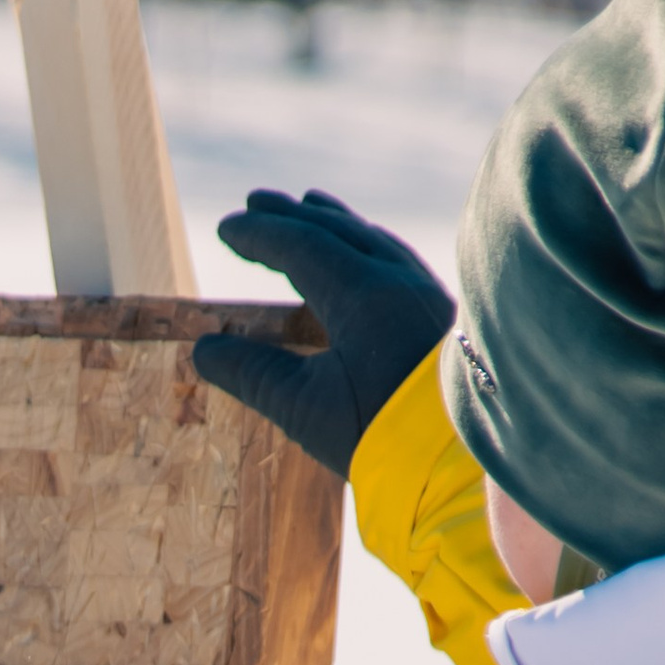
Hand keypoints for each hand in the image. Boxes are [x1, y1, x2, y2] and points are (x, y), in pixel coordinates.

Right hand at [193, 187, 453, 480]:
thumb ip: (252, 374)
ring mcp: (427, 294)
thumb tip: (204, 349)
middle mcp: (400, 281)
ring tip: (311, 209)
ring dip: (336, 224)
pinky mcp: (443, 315)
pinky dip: (368, 246)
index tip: (227, 228)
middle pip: (339, 232)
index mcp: (363, 293)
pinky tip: (363, 253)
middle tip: (259, 201)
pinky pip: (398, 261)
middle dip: (295, 217)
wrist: (459, 463)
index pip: (302, 246)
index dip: (260, 235)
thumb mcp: (303, 408)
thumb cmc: (378, 435)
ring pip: (375, 241)